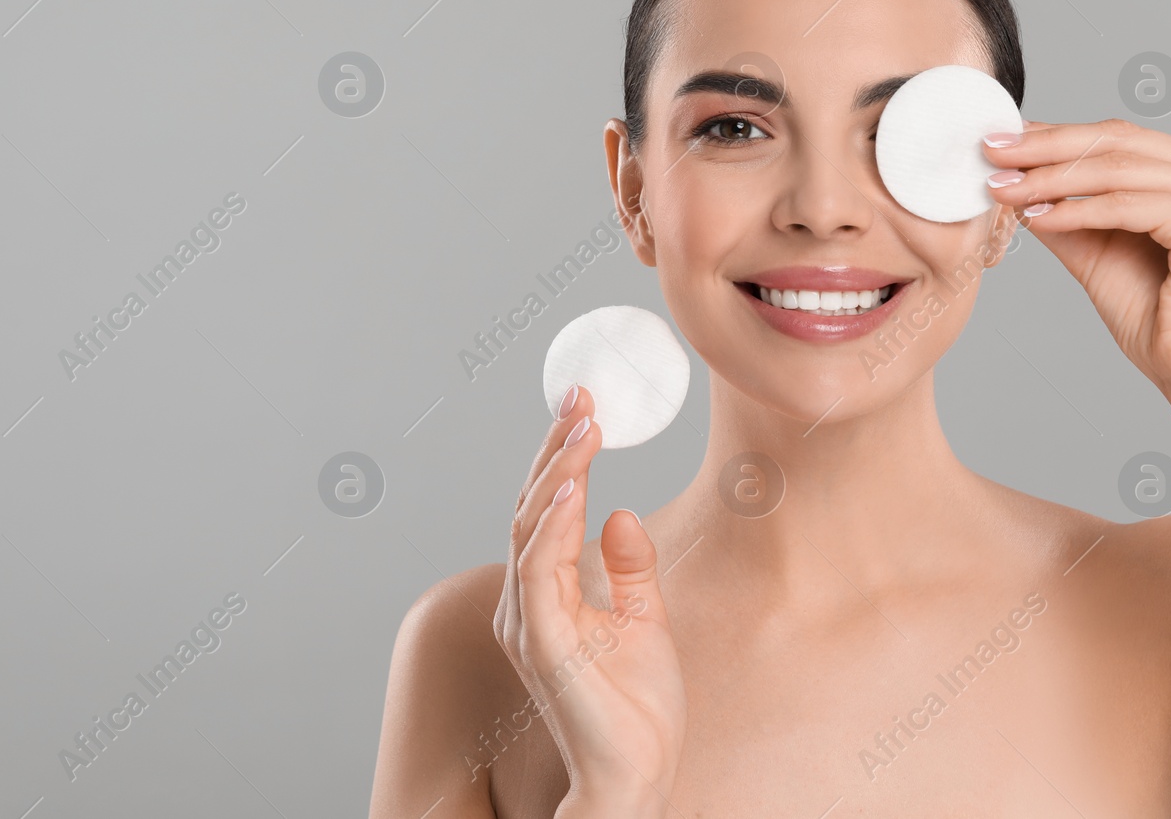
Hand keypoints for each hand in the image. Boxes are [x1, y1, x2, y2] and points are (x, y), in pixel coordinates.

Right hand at [494, 385, 686, 811]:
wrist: (638, 775)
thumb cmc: (636, 709)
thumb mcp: (646, 619)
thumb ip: (630, 568)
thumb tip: (623, 513)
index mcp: (543, 595)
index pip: (546, 511)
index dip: (560, 455)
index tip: (585, 404)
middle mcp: (524, 603)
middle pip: (531, 508)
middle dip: (554, 447)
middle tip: (581, 396)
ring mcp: (527, 622)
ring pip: (530, 528)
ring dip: (556, 471)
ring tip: (583, 426)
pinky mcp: (543, 642)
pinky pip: (539, 570)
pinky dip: (553, 523)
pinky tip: (575, 486)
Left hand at [982, 117, 1170, 391]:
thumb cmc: (1155, 317)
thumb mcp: (1096, 250)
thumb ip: (1064, 210)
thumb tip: (1013, 178)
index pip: (1119, 138)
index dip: (1056, 135)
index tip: (1002, 140)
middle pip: (1117, 142)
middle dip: (1045, 147)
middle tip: (991, 152)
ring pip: (1116, 170)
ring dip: (1049, 179)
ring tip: (1002, 188)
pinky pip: (1125, 206)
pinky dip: (1075, 211)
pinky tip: (1035, 218)